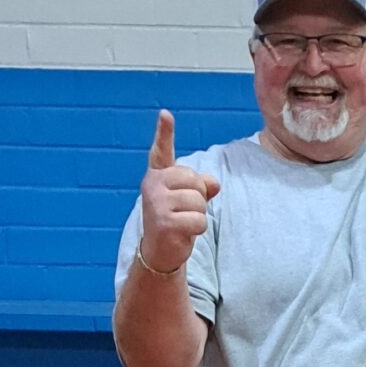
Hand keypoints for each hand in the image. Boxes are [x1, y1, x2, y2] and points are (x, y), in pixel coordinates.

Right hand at [139, 110, 220, 272]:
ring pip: (199, 201)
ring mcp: (156, 203)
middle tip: (184, 211)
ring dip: (199, 215)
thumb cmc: (175, 220)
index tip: (166, 114)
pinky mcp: (164, 222)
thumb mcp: (189, 199)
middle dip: (199, 197)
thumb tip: (213, 183)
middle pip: (196, 180)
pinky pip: (199, 220)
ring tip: (183, 222)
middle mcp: (152, 185)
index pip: (162, 150)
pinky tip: (183, 234)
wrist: (160, 252)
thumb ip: (202, 185)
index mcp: (158, 175)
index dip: (165, 132)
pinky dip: (197, 229)